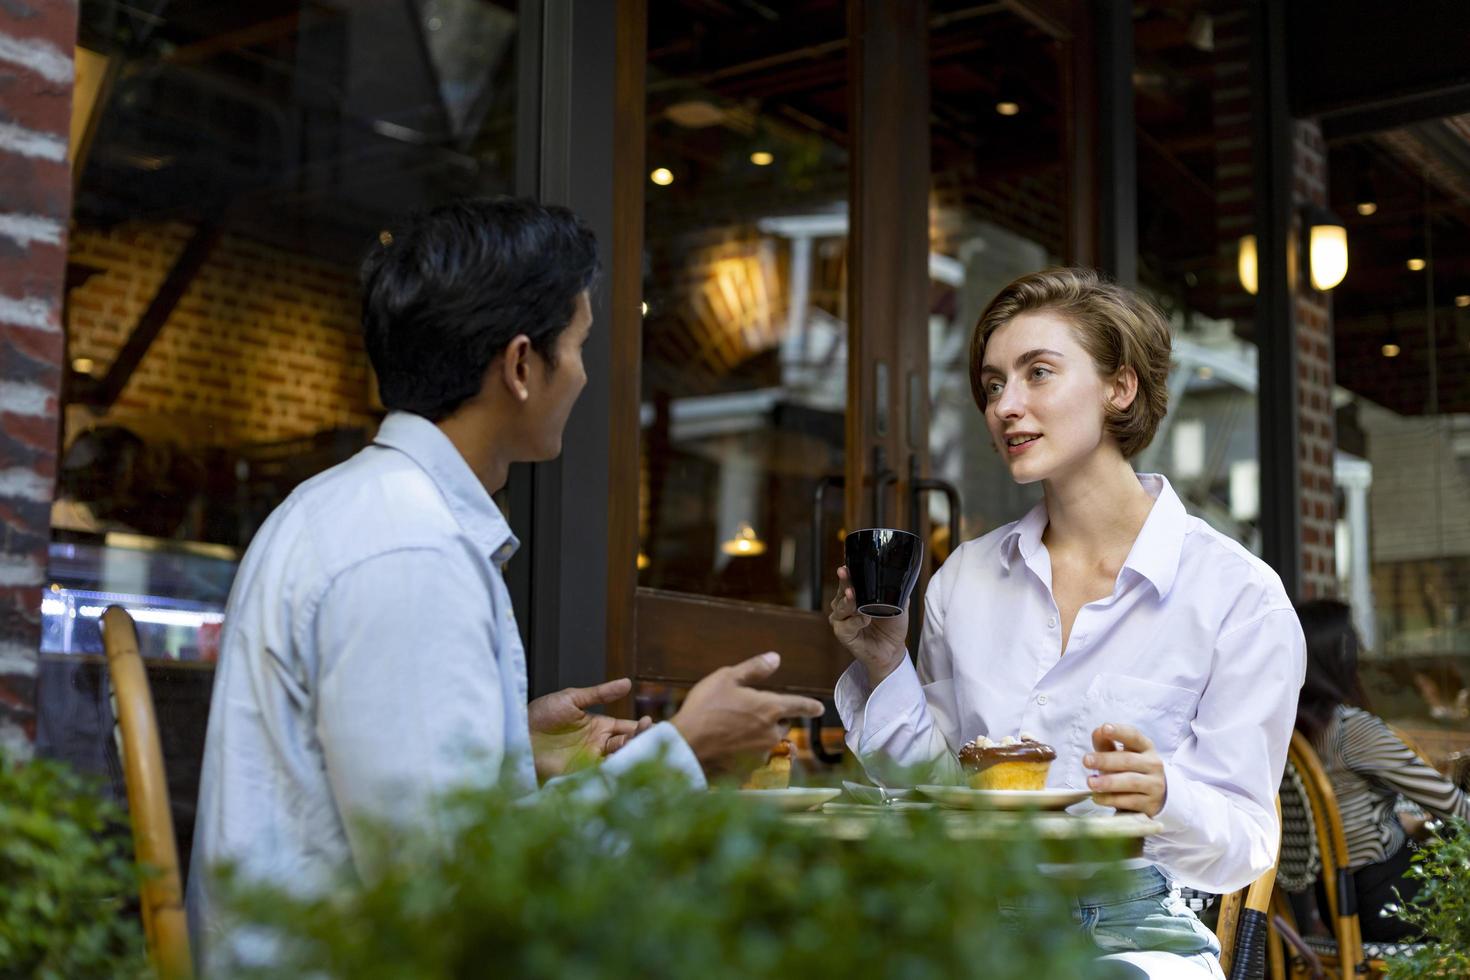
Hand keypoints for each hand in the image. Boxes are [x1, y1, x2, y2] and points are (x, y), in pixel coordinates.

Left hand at [528, 678, 652, 780]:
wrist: (517, 733)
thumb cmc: (540, 714)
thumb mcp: (572, 698)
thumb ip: (600, 694)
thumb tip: (627, 683)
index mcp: (599, 727)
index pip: (627, 728)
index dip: (641, 727)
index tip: (651, 723)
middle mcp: (598, 745)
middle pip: (627, 746)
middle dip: (640, 741)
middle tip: (649, 734)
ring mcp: (590, 761)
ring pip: (618, 761)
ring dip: (630, 755)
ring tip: (639, 747)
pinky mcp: (579, 775)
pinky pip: (601, 776)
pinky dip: (614, 772)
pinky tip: (623, 766)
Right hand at [671, 652, 824, 776]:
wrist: (686, 748)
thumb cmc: (705, 708)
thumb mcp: (726, 678)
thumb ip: (754, 669)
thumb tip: (776, 658)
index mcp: (770, 708)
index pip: (799, 705)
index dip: (810, 706)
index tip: (819, 708)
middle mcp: (771, 733)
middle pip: (781, 725)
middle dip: (772, 720)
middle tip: (747, 713)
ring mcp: (761, 754)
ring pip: (767, 742)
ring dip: (758, 737)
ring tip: (732, 731)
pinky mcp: (748, 770)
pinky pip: (752, 759)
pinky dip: (744, 753)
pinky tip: (726, 748)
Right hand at [829, 565, 908, 683]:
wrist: (893, 649)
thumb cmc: (892, 626)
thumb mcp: (898, 603)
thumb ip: (894, 590)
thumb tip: (897, 575)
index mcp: (856, 596)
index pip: (849, 582)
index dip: (847, 574)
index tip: (846, 567)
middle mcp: (845, 607)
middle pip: (841, 592)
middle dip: (844, 583)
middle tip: (845, 575)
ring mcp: (842, 621)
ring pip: (840, 608)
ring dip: (848, 602)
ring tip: (853, 596)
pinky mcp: (843, 635)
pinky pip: (846, 626)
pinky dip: (855, 621)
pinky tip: (864, 618)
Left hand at [1085, 723, 1166, 816]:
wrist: (1153, 795)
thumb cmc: (1130, 769)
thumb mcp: (1120, 754)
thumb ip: (1106, 744)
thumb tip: (1097, 732)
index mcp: (1145, 747)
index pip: (1133, 736)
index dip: (1119, 732)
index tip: (1104, 728)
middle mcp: (1153, 764)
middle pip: (1128, 760)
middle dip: (1106, 760)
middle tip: (1086, 760)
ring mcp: (1154, 785)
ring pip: (1131, 781)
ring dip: (1108, 782)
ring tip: (1090, 782)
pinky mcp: (1150, 803)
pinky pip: (1129, 801)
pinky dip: (1111, 799)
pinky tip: (1097, 797)